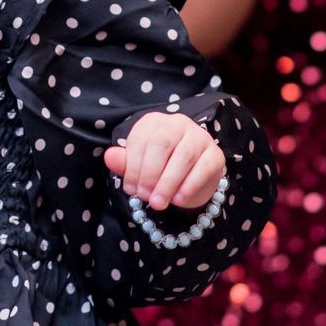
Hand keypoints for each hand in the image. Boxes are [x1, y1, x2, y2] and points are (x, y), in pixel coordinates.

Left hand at [103, 111, 225, 210]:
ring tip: (158, 203)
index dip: (133, 167)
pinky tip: (178, 200)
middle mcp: (177, 123)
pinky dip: (188, 186)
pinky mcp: (215, 154)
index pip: (140, 140)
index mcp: (154, 122)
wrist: (190, 181)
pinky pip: (202, 168)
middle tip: (144, 198)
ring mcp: (199, 136)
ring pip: (182, 156)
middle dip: (150, 174)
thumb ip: (124, 162)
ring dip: (168, 183)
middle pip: (161, 144)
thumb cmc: (160, 169)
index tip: (131, 190)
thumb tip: (110, 157)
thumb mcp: (139, 166)